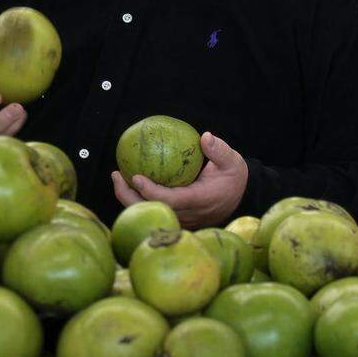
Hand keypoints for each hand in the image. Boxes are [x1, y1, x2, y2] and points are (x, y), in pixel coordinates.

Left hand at [111, 132, 247, 228]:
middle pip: (152, 210)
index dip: (150, 191)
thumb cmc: (233, 177)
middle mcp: (187, 214)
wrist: (240, 198)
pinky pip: (153, 210)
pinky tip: (129, 182)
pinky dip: (137, 198)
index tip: (135, 177)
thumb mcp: (232, 161)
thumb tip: (204, 137)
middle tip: (117, 175)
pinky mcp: (176, 218)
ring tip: (117, 177)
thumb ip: (219, 150)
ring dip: (129, 198)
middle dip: (129, 196)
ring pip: (149, 213)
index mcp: (199, 200)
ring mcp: (180, 219)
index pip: (170, 200)